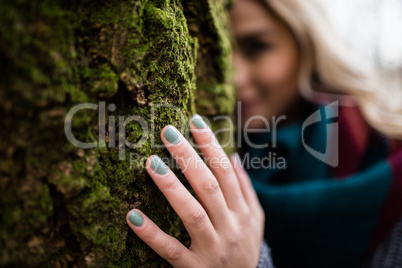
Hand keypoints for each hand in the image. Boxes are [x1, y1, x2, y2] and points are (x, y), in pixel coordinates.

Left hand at [126, 115, 264, 267]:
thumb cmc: (245, 246)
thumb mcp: (255, 219)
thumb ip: (245, 189)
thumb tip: (234, 157)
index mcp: (241, 211)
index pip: (225, 171)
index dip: (211, 145)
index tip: (194, 121)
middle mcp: (229, 226)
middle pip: (208, 185)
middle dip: (188, 156)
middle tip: (167, 131)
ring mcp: (211, 247)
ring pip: (191, 213)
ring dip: (171, 187)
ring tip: (150, 162)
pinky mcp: (193, 267)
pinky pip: (171, 250)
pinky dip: (152, 234)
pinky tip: (133, 215)